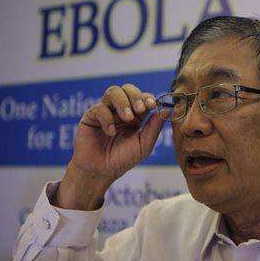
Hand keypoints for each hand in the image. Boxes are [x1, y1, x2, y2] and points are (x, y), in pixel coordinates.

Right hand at [55, 84, 165, 209]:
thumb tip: (168, 109)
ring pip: (113, 92)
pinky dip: (107, 118)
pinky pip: (99, 108)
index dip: (148, 98)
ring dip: (123, 102)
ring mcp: (105, 111)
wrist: (101, 172)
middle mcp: (120, 110)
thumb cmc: (123, 159)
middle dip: (136, 96)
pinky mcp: (91, 116)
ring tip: (127, 118)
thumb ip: (155, 127)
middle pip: (128, 89)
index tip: (152, 105)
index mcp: (136, 116)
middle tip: (140, 109)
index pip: (143, 97)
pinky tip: (111, 132)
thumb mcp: (144, 144)